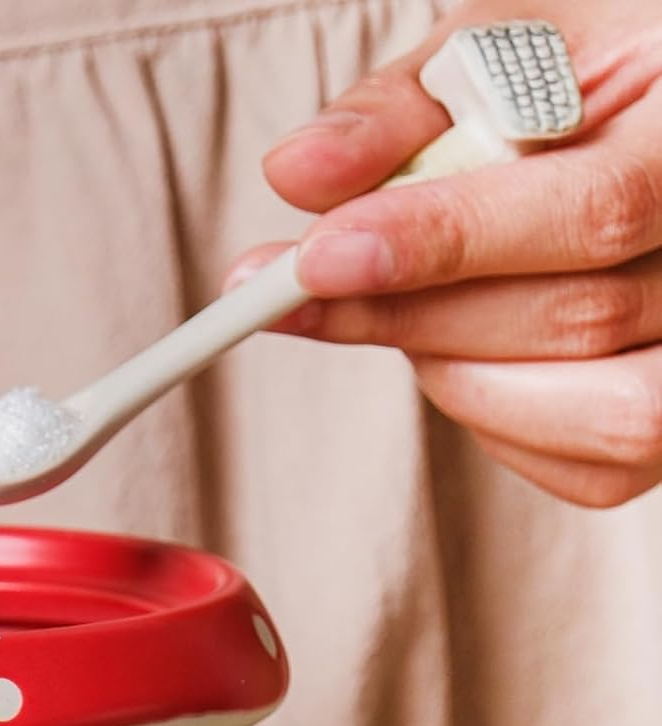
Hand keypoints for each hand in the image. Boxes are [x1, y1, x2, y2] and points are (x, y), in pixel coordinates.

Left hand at [232, 1, 661, 507]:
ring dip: (460, 371)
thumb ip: (396, 114)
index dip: (444, 245)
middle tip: (297, 292)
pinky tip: (466, 349)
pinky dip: (491, 415)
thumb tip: (296, 172)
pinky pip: (584, 465)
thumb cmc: (567, 90)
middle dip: (410, 315)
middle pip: (578, 320)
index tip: (317, 258)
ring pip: (598, 416)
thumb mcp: (489, 60)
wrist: (641, 128)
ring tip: (410, 307)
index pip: (591, 212)